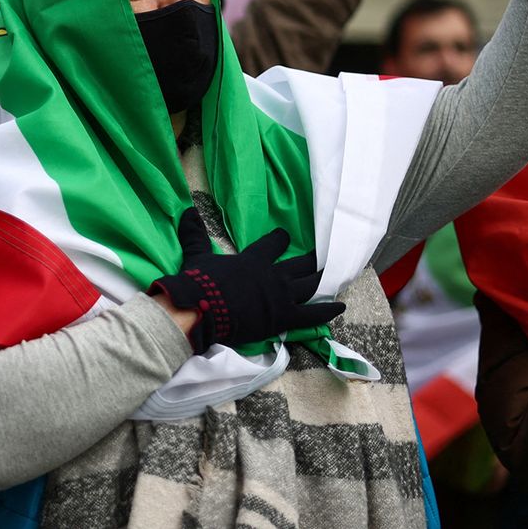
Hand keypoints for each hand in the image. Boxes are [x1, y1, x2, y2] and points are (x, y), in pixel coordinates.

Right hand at [150, 211, 343, 352]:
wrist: (201, 310)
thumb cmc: (200, 283)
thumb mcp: (197, 255)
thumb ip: (195, 234)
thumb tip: (186, 211)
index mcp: (255, 259)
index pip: (274, 244)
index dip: (281, 239)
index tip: (285, 236)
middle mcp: (273, 275)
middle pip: (300, 264)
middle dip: (312, 259)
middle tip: (322, 256)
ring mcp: (282, 296)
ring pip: (310, 285)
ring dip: (322, 280)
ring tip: (333, 275)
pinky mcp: (285, 318)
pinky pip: (313, 314)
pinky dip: (328, 310)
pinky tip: (341, 305)